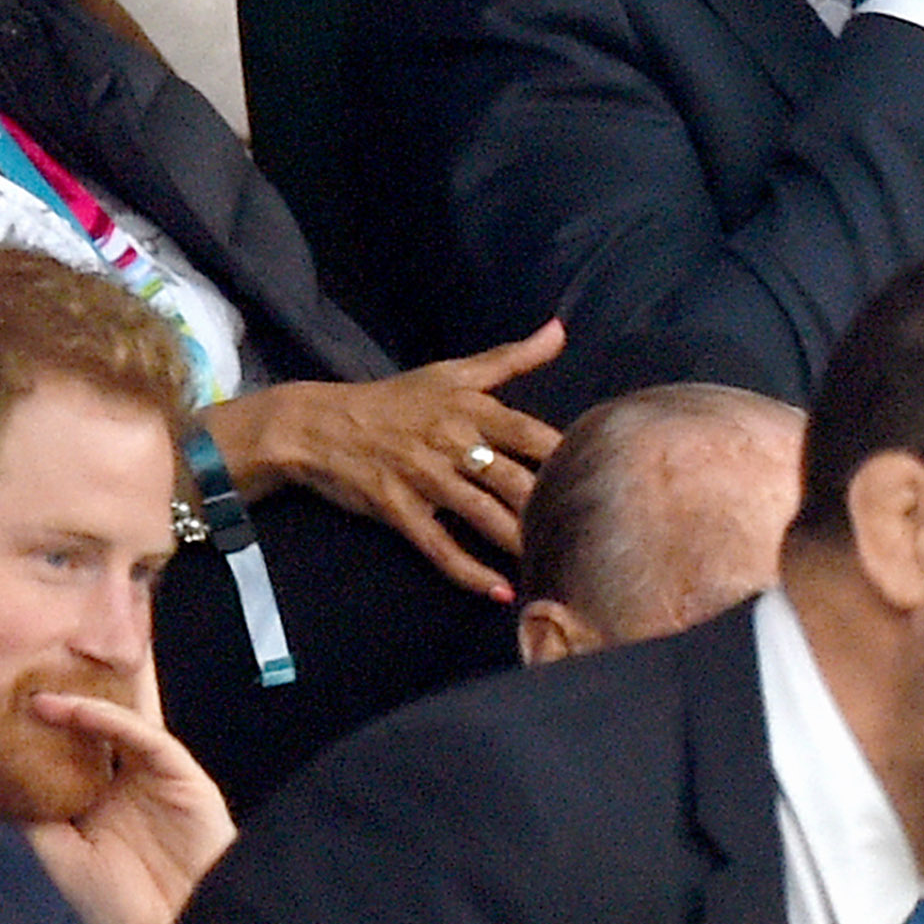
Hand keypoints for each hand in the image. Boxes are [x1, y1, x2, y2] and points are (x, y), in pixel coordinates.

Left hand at [14, 681, 237, 923]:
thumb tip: (1, 779)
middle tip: (22, 672)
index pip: (68, 756)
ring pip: (121, 722)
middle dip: (64, 701)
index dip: (40, 732)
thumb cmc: (125, 913)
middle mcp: (125, 787)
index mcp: (99, 808)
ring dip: (83, 698)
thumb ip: (36, 818)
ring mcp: (153, 778)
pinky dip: (109, 717)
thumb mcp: (62, 861)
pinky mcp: (180, 775)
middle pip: (94, 731)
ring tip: (41, 674)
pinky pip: (144, 735)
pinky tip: (72, 708)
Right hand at [203, 322, 566, 601]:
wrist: (320, 424)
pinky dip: (470, 573)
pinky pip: (440, 547)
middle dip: (550, 508)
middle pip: (514, 479)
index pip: (532, 434)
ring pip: (483, 516)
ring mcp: (424, 478)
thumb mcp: (453, 372)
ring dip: (519, 544)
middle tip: (588, 536)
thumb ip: (512, 358)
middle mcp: (452, 441)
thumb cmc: (396, 399)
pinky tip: (500, 593)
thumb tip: (560, 330)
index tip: (603, 480)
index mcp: (471, 408)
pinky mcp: (399, 510)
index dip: (568, 457)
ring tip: (555, 568)